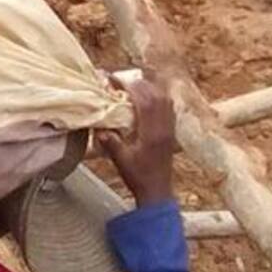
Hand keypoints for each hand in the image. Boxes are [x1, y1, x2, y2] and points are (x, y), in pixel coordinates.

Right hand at [99, 78, 175, 206]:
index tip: (116, 81)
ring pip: (165, 99)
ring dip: (150, 89)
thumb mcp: (121, 160)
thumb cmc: (138, 177)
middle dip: (139, 84)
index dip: (130, 87)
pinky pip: (169, 107)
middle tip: (122, 81)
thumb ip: (111, 142)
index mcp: (152, 133)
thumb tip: (99, 126)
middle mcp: (165, 128)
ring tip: (133, 87)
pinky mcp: (172, 132)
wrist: (157, 191)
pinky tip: (147, 99)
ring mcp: (170, 129)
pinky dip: (158, 97)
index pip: (145, 101)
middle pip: (157, 95)